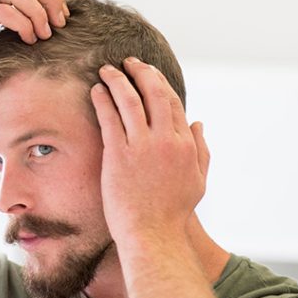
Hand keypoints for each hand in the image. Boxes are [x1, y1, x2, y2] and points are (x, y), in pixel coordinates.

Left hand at [90, 57, 209, 246]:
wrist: (153, 235)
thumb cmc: (174, 212)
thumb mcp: (198, 180)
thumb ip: (201, 150)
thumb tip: (199, 122)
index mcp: (185, 144)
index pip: (172, 102)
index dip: (159, 82)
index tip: (148, 73)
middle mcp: (166, 141)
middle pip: (154, 93)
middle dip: (140, 72)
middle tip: (128, 62)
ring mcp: (142, 146)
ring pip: (130, 101)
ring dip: (118, 80)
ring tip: (106, 70)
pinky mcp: (119, 155)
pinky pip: (110, 118)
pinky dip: (103, 99)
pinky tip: (96, 90)